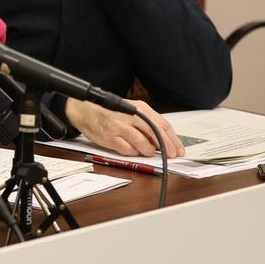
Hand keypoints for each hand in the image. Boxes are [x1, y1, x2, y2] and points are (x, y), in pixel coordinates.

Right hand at [65, 97, 184, 157]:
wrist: (84, 110)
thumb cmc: (110, 111)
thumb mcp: (131, 110)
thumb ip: (147, 122)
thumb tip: (164, 139)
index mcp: (139, 108)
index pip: (162, 124)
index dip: (173, 139)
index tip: (179, 149)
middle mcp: (130, 116)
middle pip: (155, 133)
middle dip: (166, 147)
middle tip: (171, 155)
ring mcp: (119, 127)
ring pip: (143, 144)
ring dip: (148, 151)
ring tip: (148, 152)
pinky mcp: (109, 137)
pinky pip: (128, 150)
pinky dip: (134, 153)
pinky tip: (134, 150)